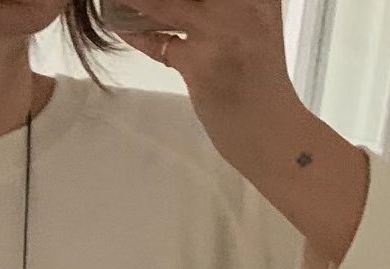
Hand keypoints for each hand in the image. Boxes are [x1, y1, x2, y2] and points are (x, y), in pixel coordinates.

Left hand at [109, 0, 304, 172]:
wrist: (273, 134)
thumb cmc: (261, 84)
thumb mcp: (255, 28)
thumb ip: (227, 5)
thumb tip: (173, 2)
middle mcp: (243, 3)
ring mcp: (221, 32)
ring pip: (163, 4)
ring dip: (136, 2)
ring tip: (116, 0)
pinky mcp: (201, 64)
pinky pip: (157, 42)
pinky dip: (136, 34)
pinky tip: (121, 26)